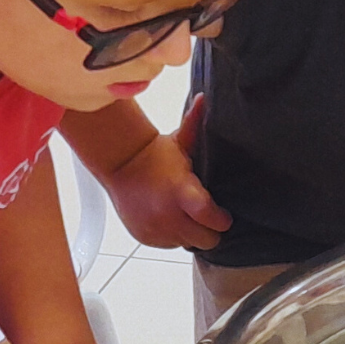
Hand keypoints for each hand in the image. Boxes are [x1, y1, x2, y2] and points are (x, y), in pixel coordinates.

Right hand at [105, 95, 230, 249]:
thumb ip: (196, 123)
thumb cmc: (156, 154)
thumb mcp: (181, 141)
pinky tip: (171, 218)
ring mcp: (155, 229)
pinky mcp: (145, 237)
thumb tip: (205, 98)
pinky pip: (169, 245)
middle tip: (209, 218)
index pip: (212, 219)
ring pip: (187, 244)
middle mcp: (168, 215)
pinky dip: (173, 236)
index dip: (222, 219)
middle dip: (211, 230)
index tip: (224, 214)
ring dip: (191, 233)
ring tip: (188, 215)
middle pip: (206, 240)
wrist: (120, 165)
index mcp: (182, 192)